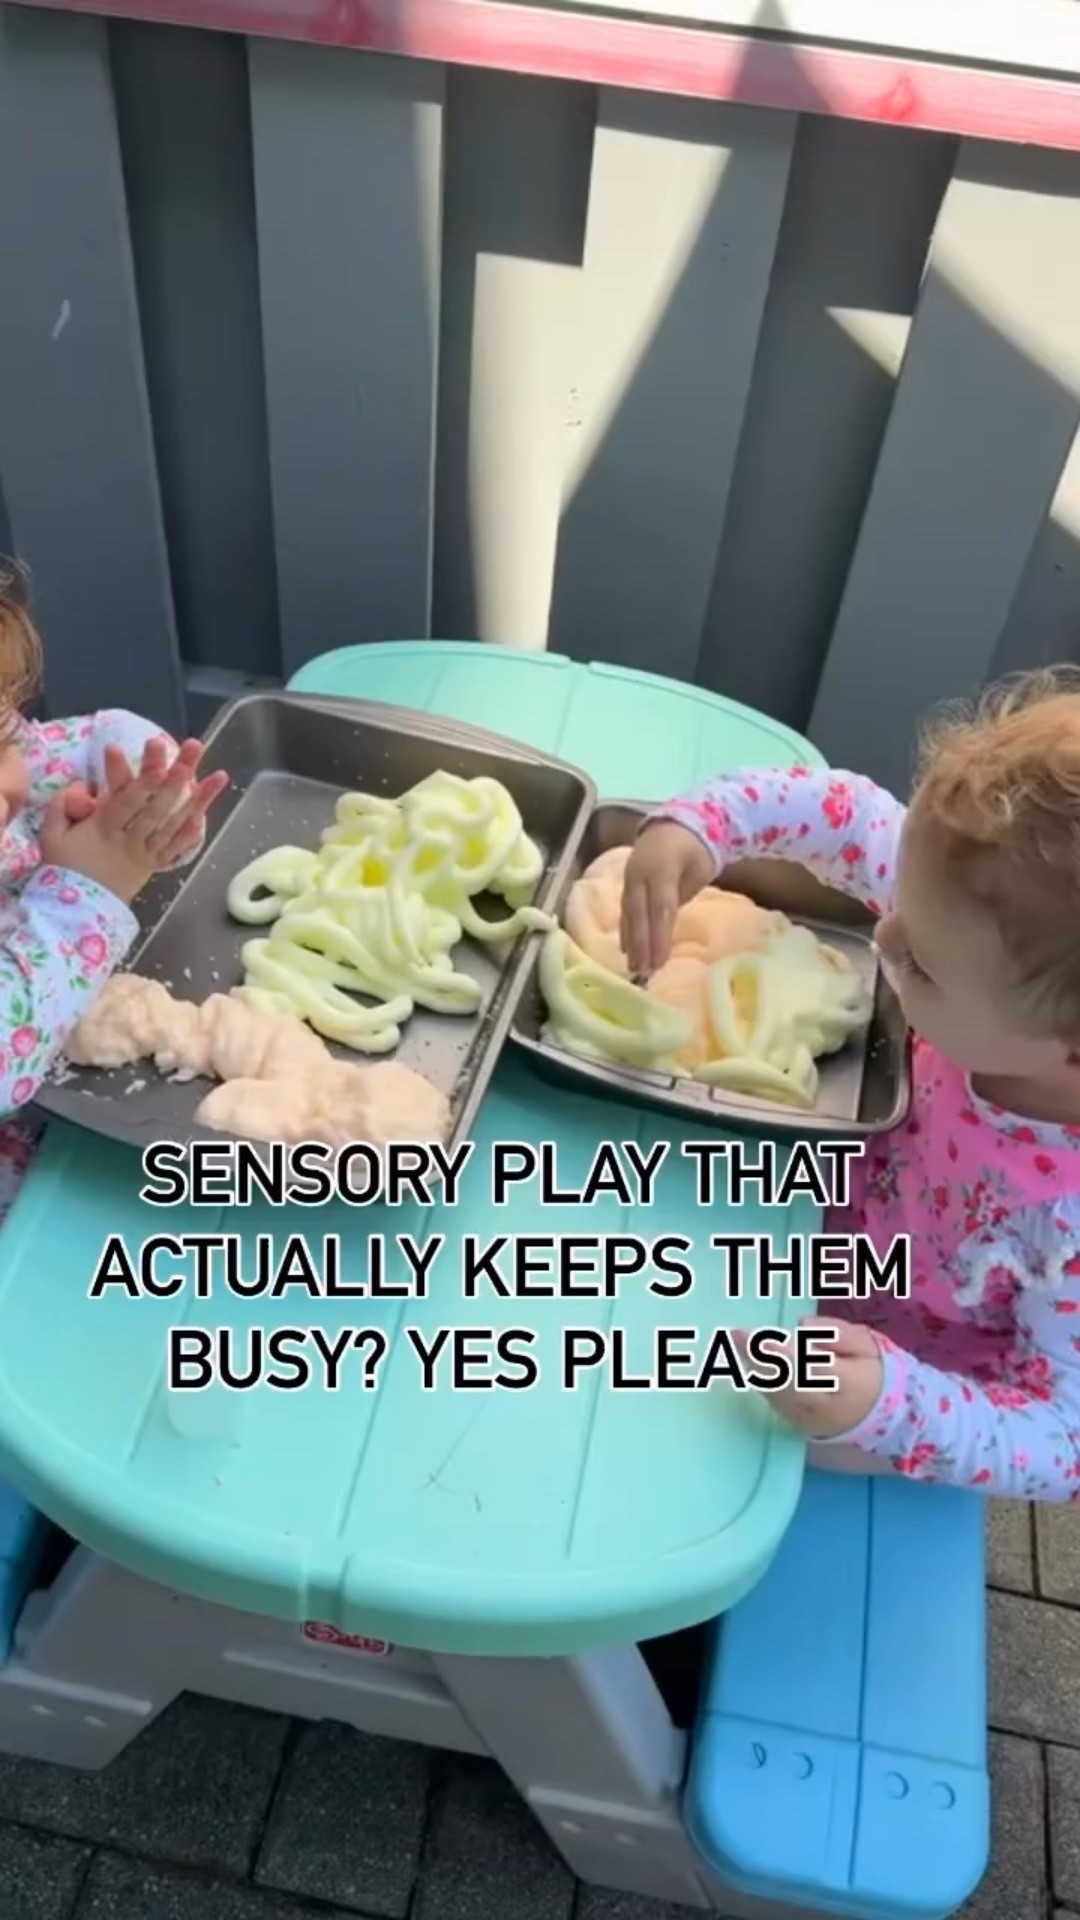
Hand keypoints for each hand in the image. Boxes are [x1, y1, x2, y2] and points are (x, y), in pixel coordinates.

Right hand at [40, 736, 226, 903]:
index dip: (144, 782)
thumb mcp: (52, 835)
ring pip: (173, 824)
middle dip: (176, 778)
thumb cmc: (64, 868)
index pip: (127, 802)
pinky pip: (176, 848)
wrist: (77, 911)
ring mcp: (145, 853)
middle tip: (193, 753)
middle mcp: (129, 840)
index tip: (159, 763)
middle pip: (156, 807)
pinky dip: (191, 831)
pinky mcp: (154, 864)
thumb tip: (82, 785)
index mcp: (102, 830)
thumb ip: (62, 805)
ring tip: (217, 777)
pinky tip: (206, 813)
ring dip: (197, 799)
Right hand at [620, 820, 714, 978]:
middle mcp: (640, 873)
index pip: (661, 907)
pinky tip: (625, 948)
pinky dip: (625, 930)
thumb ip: (684, 892)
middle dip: (641, 944)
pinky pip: (625, 909)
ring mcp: (630, 878)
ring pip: (629, 913)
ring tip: (634, 967)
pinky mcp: (626, 883)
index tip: (659, 961)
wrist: (674, 824)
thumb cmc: (694, 849)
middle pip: (640, 914)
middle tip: (643, 971)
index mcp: (661, 867)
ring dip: (631, 941)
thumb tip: (670, 923)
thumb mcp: (698, 867)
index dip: (659, 936)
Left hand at [733, 1318, 883, 1437]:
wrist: (883, 1414)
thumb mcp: (866, 1343)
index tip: (756, 1337)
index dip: (780, 1354)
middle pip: (785, 1383)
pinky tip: (750, 1361)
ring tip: (736, 1343)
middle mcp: (825, 1408)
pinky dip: (762, 1381)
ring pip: (776, 1394)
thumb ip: (837, 1333)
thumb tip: (802, 1326)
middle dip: (757, 1359)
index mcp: (848, 1384)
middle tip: (733, 1336)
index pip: (808, 1367)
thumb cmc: (872, 1368)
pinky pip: (775, 1402)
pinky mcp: (799, 1426)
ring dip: (754, 1369)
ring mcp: (810, 1421)